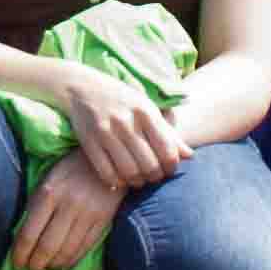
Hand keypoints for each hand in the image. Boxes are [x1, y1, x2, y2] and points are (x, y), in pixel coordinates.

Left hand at [10, 154, 121, 269]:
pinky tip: (63, 263)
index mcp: (48, 193)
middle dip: (35, 264)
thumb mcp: (47, 180)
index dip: (20, 254)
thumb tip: (23, 238)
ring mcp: (87, 215)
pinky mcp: (103, 221)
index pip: (29, 234)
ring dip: (52, 265)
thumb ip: (36, 206)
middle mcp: (68, 205)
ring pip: (66, 252)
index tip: (16, 263)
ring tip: (46, 267)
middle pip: (47, 247)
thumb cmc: (70, 169)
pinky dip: (71, 261)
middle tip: (30, 269)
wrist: (107, 161)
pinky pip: (84, 249)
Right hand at [59, 67, 190, 188]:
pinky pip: (106, 173)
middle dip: (155, 177)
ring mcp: (106, 131)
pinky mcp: (88, 141)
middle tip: (154, 177)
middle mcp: (126, 121)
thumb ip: (168, 132)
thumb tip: (190, 156)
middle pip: (149, 164)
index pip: (167, 149)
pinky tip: (119, 179)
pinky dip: (116, 182)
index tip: (169, 169)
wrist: (80, 87)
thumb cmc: (121, 99)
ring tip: (138, 180)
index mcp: (145, 110)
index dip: (171, 166)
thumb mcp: (146, 108)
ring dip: (137, 182)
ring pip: (129, 171)